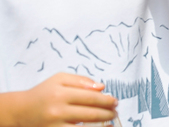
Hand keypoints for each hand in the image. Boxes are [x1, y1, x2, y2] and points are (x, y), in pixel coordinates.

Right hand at [0, 73, 117, 126]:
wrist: (21, 110)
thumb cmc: (43, 93)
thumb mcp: (59, 79)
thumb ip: (81, 81)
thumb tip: (102, 87)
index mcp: (61, 93)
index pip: (91, 97)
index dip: (106, 100)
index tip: (115, 101)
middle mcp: (58, 110)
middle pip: (91, 112)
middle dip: (107, 112)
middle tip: (115, 111)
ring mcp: (55, 124)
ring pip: (85, 126)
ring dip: (102, 124)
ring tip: (110, 121)